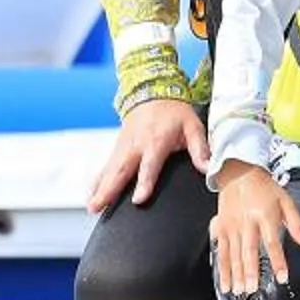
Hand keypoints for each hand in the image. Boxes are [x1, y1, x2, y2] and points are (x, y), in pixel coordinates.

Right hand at [88, 97, 206, 212]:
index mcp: (156, 141)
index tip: (138, 200)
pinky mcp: (118, 148)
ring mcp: (124, 146)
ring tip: (92, 207)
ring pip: (110, 170)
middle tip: (98, 206)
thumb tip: (208, 167)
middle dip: (109, 190)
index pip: (149, 166)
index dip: (144, 183)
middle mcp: (136, 145)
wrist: (153, 92)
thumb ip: (200, 148)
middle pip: (121, 170)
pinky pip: (106, 166)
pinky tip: (91, 194)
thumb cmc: (174, 111)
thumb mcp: (193, 125)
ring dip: (100, 188)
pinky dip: (97, 180)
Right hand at [210, 163, 299, 299]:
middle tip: (252, 289)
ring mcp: (231, 225)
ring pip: (233, 253)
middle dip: (250, 271)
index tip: (282, 277)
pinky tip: (225, 281)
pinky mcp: (221, 226)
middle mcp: (246, 221)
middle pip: (248, 250)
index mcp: (265, 215)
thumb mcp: (285, 200)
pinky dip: (222, 267)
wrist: (238, 171)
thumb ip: (296, 223)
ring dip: (235, 273)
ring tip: (238, 290)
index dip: (278, 261)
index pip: (272, 242)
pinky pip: (221, 250)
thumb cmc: (264, 188)